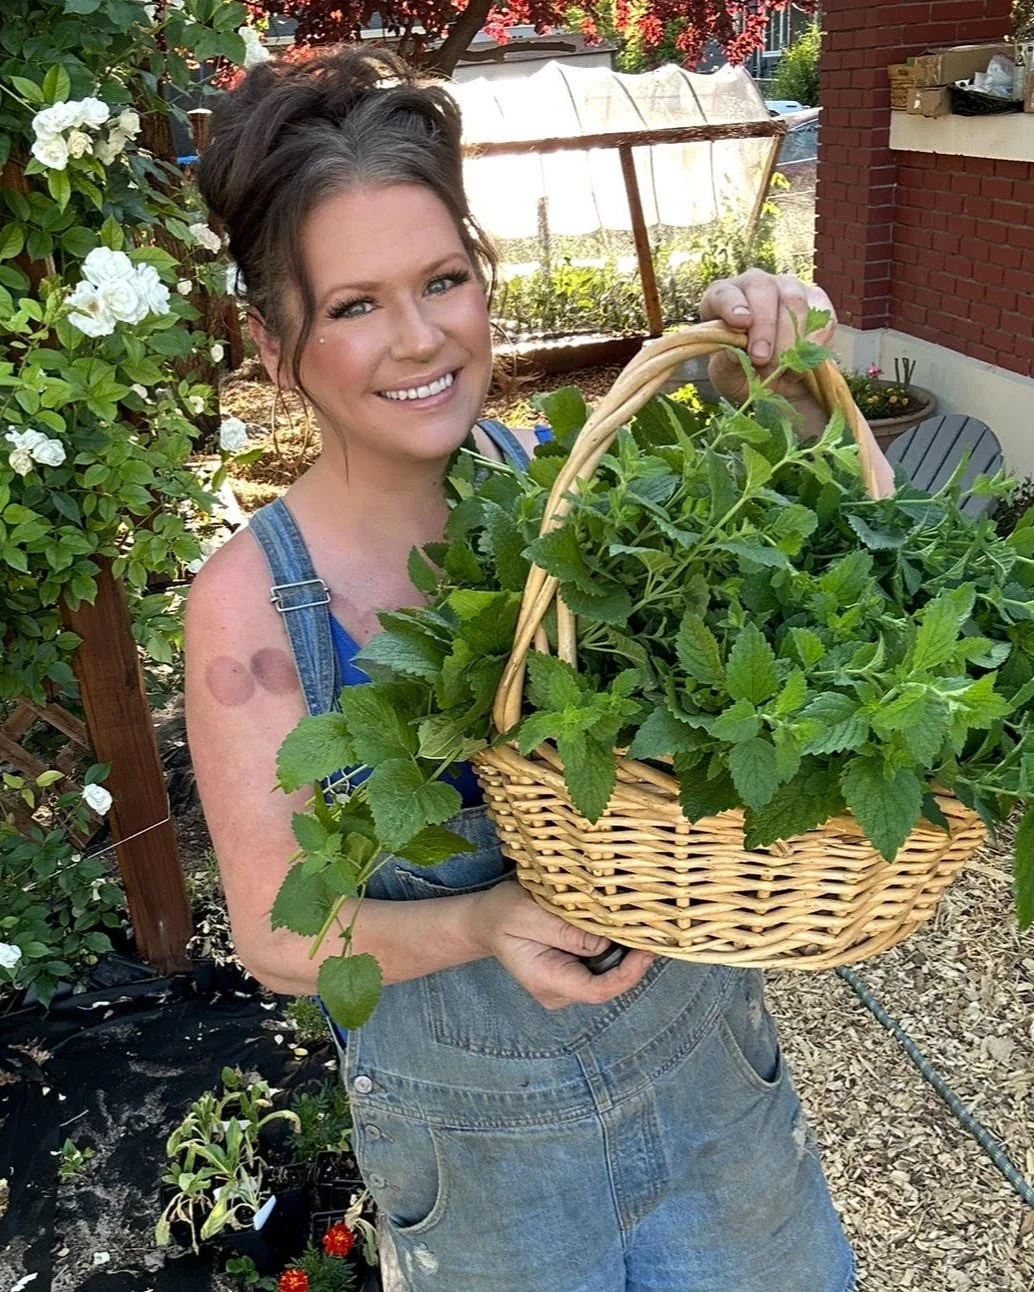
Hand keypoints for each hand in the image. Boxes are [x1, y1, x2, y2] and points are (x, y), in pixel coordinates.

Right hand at [468, 879, 655, 1009]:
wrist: (487, 921)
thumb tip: (606, 942)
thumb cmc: (502, 914)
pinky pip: (600, 966)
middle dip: (631, 961)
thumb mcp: (528, 914)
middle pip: (608, 984)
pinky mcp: (572, 972)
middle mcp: (560, 991)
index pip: (598, 990)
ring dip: (625, 953)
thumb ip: (565, 931)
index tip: (647, 950)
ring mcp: (566, 985)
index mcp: (547, 981)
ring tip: (640, 926)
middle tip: (651, 930)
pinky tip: (622, 929)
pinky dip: (615, 949)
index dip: (628, 974)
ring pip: (607, 975)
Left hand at [699, 269, 836, 405]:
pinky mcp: (818, 302)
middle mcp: (758, 285)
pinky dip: (813, 344)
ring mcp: (790, 289)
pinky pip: (822, 316)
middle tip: (761, 359)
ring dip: (788, 340)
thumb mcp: (726, 377)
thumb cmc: (742, 374)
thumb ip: (726, 365)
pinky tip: (800, 366)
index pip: (724, 292)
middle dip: (765, 327)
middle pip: (765, 290)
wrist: (775, 383)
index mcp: (723, 298)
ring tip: (780, 371)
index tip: (740, 323)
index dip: (732, 305)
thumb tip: (734, 353)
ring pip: (795, 301)